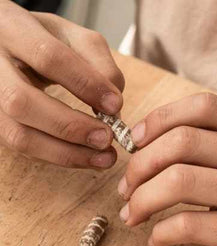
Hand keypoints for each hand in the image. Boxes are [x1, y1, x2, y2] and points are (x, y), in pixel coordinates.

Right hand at [0, 1, 123, 167]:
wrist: (12, 50)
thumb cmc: (47, 44)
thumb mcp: (76, 40)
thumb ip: (100, 65)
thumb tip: (113, 106)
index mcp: (12, 28)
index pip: (47, 56)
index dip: (85, 84)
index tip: (115, 105)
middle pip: (22, 101)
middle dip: (71, 126)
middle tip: (107, 138)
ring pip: (18, 133)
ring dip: (67, 152)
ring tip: (104, 157)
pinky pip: (24, 148)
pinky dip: (60, 156)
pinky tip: (88, 157)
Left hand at [117, 93, 216, 245]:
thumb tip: (158, 147)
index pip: (201, 106)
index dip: (158, 120)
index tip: (135, 145)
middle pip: (181, 140)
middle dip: (139, 165)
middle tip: (126, 189)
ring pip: (178, 179)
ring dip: (142, 198)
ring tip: (133, 214)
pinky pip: (188, 225)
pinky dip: (161, 233)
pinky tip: (157, 242)